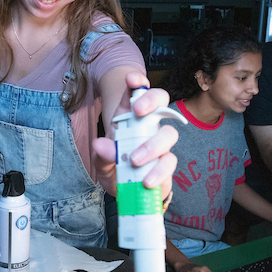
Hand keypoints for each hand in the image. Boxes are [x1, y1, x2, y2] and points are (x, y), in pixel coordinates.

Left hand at [93, 72, 178, 198]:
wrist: (128, 192)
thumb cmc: (116, 168)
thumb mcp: (102, 162)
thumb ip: (101, 154)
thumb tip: (101, 144)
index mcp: (130, 117)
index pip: (137, 92)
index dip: (137, 82)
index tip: (131, 79)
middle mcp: (149, 126)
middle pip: (161, 102)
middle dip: (151, 100)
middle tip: (137, 110)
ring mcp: (161, 144)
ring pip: (169, 133)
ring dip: (152, 144)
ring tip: (134, 160)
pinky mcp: (168, 164)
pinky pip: (170, 161)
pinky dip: (159, 171)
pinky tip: (146, 180)